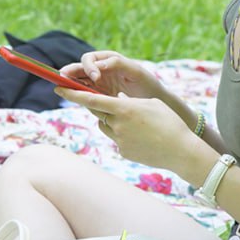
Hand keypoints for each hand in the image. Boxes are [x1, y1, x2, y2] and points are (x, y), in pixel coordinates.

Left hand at [55, 87, 191, 168]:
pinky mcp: (123, 152)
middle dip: (100, 107)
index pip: (91, 99)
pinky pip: (117, 140)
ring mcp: (119, 140)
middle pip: (98, 112)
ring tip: (137, 124)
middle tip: (111, 104)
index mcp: (123, 108)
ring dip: (114, 122)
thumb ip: (130, 102)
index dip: (72, 93)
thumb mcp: (150, 104)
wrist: (181, 151)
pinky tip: (143, 138)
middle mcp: (117, 124)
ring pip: (106, 126)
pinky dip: (125, 136)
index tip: (58, 87)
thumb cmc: (169, 122)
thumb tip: (119, 102)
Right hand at [60, 51, 165, 98]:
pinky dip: (78, 95)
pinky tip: (75, 99)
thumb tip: (100, 64)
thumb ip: (118, 64)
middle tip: (64, 80)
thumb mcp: (136, 72)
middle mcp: (100, 70)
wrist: (154, 103)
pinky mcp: (98, 96)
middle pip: (79, 69)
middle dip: (70, 73)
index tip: (96, 78)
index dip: (89, 67)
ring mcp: (98, 84)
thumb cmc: (148, 84)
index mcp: (109, 60)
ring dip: (70, 84)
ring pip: (78, 81)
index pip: (90, 59)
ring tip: (63, 89)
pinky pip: (84, 94)